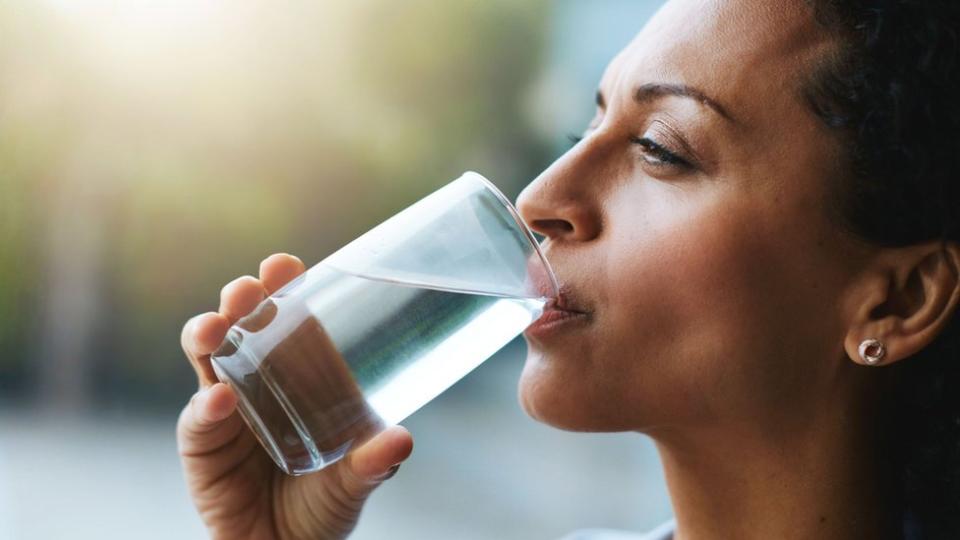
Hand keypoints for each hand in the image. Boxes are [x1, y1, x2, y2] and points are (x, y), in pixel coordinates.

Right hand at [178, 253, 413, 538]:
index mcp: (300, 374)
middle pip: (241, 325)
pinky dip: (205, 408)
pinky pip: (198, 420)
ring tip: (216, 329)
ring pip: (206, 358)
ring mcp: (226, 409)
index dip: (282, 287)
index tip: (285, 264)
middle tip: (246, 291)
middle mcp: (258, 381)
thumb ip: (375, 462)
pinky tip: (218, 401)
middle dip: (239, 300)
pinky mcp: (203, 445)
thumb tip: (402, 438)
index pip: (288, 318)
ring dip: (207, 336)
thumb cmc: (325, 505)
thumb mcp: (356, 481)